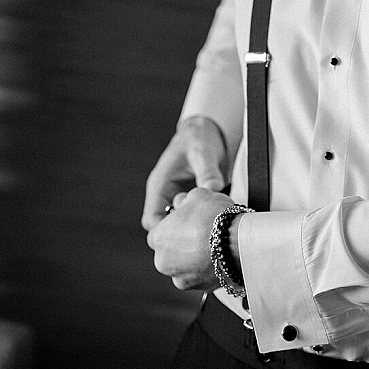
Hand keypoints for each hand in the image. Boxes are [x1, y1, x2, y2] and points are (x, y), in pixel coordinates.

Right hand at [141, 116, 226, 230]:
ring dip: (192, 229)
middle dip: (180, 235)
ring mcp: (179, 198)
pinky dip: (202, 222)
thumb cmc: (199, 138)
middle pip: (165, 227)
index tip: (184, 238)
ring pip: (179, 225)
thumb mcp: (203, 153)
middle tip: (201, 237)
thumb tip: (214, 190)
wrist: (207, 130)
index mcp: (160, 185)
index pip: (152, 220)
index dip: (163, 233)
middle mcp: (166, 195)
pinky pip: (193, 218)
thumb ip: (207, 172)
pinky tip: (217, 222)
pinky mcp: (192, 200)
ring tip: (210, 230)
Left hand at [146, 187, 233, 290]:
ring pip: (185, 266)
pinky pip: (201, 276)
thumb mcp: (197, 195)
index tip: (187, 219)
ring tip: (214, 243)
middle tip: (201, 230)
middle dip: (183, 242)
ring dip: (195, 257)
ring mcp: (182, 279)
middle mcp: (164, 263)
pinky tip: (221, 255)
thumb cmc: (215, 216)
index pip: (159, 231)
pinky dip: (208, 268)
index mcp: (158, 239)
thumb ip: (185, 201)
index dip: (174, 223)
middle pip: (171, 250)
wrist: (239, 242)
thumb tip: (184, 203)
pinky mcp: (201, 289)